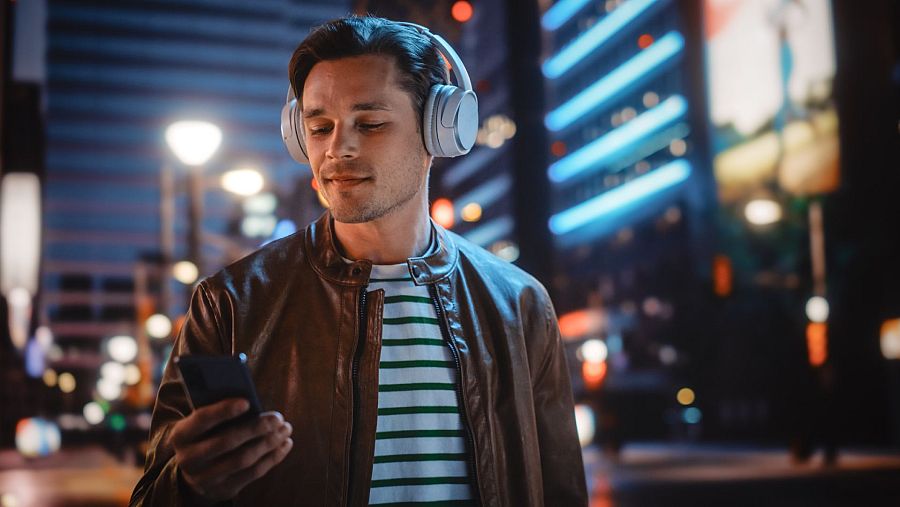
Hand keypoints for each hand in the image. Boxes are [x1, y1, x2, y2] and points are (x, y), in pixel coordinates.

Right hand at [170, 398, 292, 503]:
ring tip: (286, 428)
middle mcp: (189, 459)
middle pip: (227, 442)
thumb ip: (219, 412)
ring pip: (243, 459)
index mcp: (181, 435)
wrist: (195, 472)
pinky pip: (253, 473)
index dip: (224, 411)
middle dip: (256, 428)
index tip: (247, 402)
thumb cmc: (206, 435)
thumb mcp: (203, 424)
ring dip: (269, 442)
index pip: (202, 420)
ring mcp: (205, 478)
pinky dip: (273, 457)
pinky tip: (285, 444)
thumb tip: (251, 401)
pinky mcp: (223, 490)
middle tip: (277, 418)